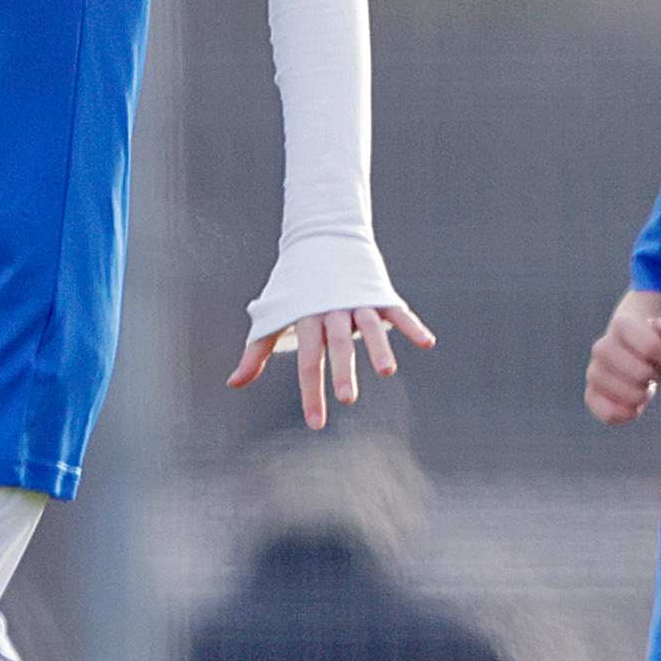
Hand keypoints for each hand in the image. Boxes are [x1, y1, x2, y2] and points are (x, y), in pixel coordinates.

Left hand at [230, 301, 434, 428]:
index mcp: (305, 315)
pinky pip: (398, 311)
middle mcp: (332, 308)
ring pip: (369, 325)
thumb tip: (233, 383)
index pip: (307, 360)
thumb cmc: (295, 284)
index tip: (316, 424)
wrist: (322, 236)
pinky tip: (427, 343)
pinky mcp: (380, 291)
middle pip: (337, 343)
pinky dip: (412, 325)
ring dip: (379, 346)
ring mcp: (358, 298)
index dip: (310, 392)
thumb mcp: (275, 313)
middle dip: (342, 370)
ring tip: (387, 371)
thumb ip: (257, 350)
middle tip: (346, 398)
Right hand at [584, 291, 660, 423]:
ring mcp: (594, 371)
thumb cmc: (655, 343)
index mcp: (621, 325)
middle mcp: (601, 347)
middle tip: (656, 375)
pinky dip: (622, 414)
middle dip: (655, 377)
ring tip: (645, 390)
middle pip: (639, 373)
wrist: (634, 355)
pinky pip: (603, 411)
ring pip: (622, 393)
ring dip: (642, 396)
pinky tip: (634, 409)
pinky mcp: (591, 394)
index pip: (651, 347)